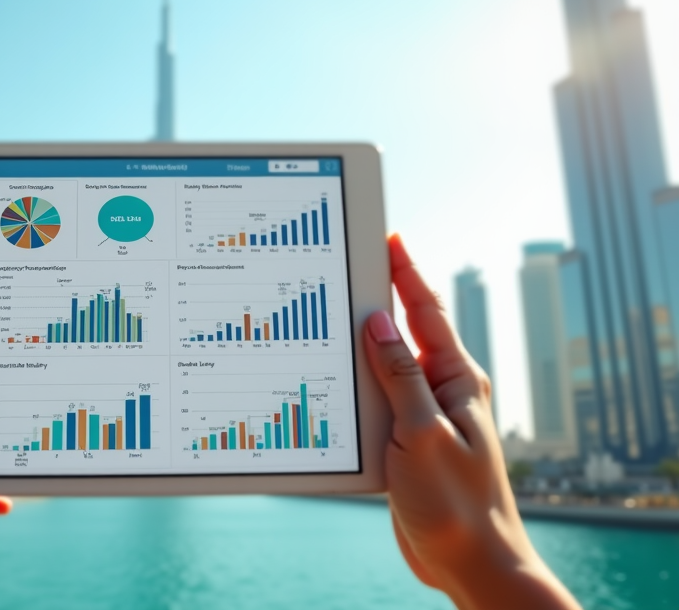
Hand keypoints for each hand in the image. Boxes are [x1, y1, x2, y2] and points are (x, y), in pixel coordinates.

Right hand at [365, 234, 579, 609]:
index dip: (407, 274)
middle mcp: (442, 391)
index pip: (427, 312)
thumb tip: (377, 322)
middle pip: (404, 331)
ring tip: (333, 310)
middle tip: (351, 263)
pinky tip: (333, 375)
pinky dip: (355, 381)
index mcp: (458, 380)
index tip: (389, 239)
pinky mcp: (406, 440)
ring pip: (385, 365)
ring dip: (361, 341)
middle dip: (380, 295)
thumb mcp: (424, 433)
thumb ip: (400, 376)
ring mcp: (423, 414)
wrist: (469, 563)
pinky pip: (376, 399)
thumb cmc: (459, 504)